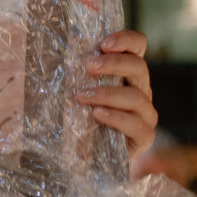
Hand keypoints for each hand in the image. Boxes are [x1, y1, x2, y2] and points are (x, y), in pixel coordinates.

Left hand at [69, 0, 156, 157]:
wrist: (87, 157)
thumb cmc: (77, 117)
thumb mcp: (72, 89)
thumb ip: (71, 68)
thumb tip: (52, 39)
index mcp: (126, 72)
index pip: (137, 46)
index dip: (126, 40)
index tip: (103, 44)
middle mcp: (140, 89)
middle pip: (139, 67)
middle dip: (113, 64)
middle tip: (88, 66)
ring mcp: (145, 113)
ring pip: (137, 97)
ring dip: (107, 93)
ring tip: (82, 96)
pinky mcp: (144, 137)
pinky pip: (137, 125)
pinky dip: (116, 117)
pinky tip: (97, 114)